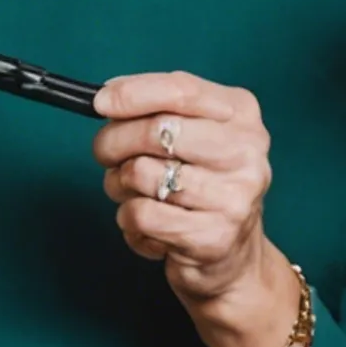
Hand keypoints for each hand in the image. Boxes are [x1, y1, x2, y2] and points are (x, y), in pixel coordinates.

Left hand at [91, 73, 282, 310]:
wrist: (232, 256)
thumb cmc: (200, 183)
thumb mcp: (192, 134)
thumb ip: (156, 109)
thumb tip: (107, 96)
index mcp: (241, 115)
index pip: (182, 90)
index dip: (133, 94)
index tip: (99, 102)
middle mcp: (246, 153)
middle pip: (157, 131)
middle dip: (114, 141)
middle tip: (104, 153)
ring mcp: (234, 197)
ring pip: (142, 174)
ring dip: (119, 184)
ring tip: (131, 193)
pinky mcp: (213, 237)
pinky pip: (141, 216)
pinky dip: (128, 220)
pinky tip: (145, 226)